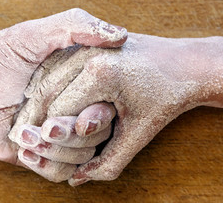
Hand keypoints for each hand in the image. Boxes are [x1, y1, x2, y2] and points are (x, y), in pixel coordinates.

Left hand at [0, 8, 126, 162]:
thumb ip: (73, 27)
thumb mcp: (30, 35)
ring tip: (25, 132)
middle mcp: (69, 107)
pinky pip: (61, 172)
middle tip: (46, 125)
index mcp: (74, 82)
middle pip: (99, 134)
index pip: (108, 104)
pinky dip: (45, 164)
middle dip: (73, 133)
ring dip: (56, 149)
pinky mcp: (39, 154)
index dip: (98, 113)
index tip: (79, 111)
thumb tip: (119, 35)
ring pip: (83, 156)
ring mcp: (55, 133)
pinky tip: (22, 146)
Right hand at [15, 33, 222, 184]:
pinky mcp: (83, 43)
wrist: (183, 63)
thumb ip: (108, 161)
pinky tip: (51, 105)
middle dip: (41, 121)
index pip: (57, 111)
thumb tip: (76, 179)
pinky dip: (47, 89)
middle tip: (40, 139)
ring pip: (44, 79)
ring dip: (39, 104)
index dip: (53, 135)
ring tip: (44, 125)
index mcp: (100, 72)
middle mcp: (86, 52)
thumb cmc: (165, 97)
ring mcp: (83, 44)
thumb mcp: (140, 133)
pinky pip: (53, 69)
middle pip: (44, 94)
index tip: (56, 148)